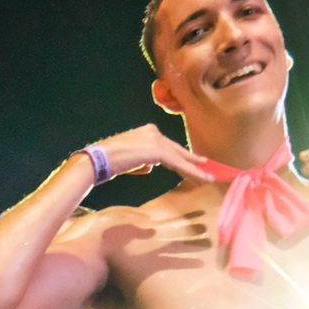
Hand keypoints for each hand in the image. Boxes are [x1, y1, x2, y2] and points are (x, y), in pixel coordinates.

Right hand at [89, 124, 214, 182]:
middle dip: (192, 159)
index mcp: (146, 132)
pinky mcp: (157, 150)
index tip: (191, 162)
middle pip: (177, 149)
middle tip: (208, 165)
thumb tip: (149, 167)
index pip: (167, 146)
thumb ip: (142, 162)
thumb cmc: (108, 163)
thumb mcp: (129, 160)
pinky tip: (201, 177)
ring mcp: (156, 139)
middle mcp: (153, 132)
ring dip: (195, 168)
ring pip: (180, 156)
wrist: (98, 160)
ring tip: (210, 176)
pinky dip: (191, 171)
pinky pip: (178, 163)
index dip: (180, 156)